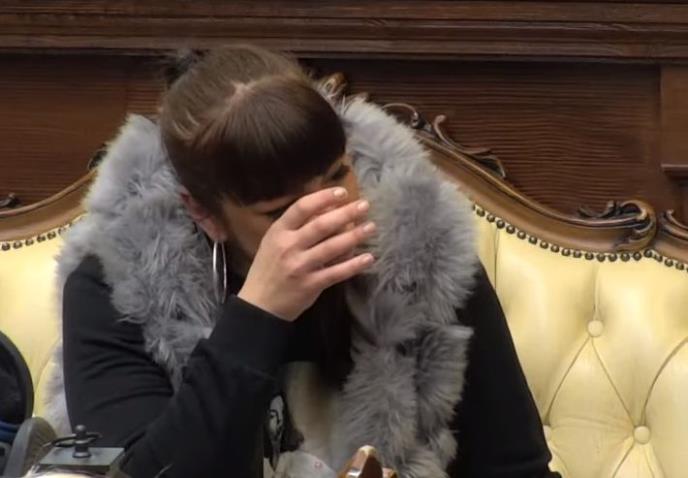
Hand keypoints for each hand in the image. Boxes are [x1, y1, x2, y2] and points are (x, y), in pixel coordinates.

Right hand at [238, 187, 375, 320]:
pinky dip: (354, 265)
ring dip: (354, 236)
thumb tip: (329, 208)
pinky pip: (336, 272)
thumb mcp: (275, 241)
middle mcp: (288, 246)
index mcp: (279, 231)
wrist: (259, 304)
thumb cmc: (269, 267)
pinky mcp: (310, 285)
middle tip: (365, 205)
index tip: (342, 192)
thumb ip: (298, 226)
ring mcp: (300, 266)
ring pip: (332, 247)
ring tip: (371, 227)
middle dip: (346, 213)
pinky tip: (368, 258)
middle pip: (321, 225)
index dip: (323, 198)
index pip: (302, 208)